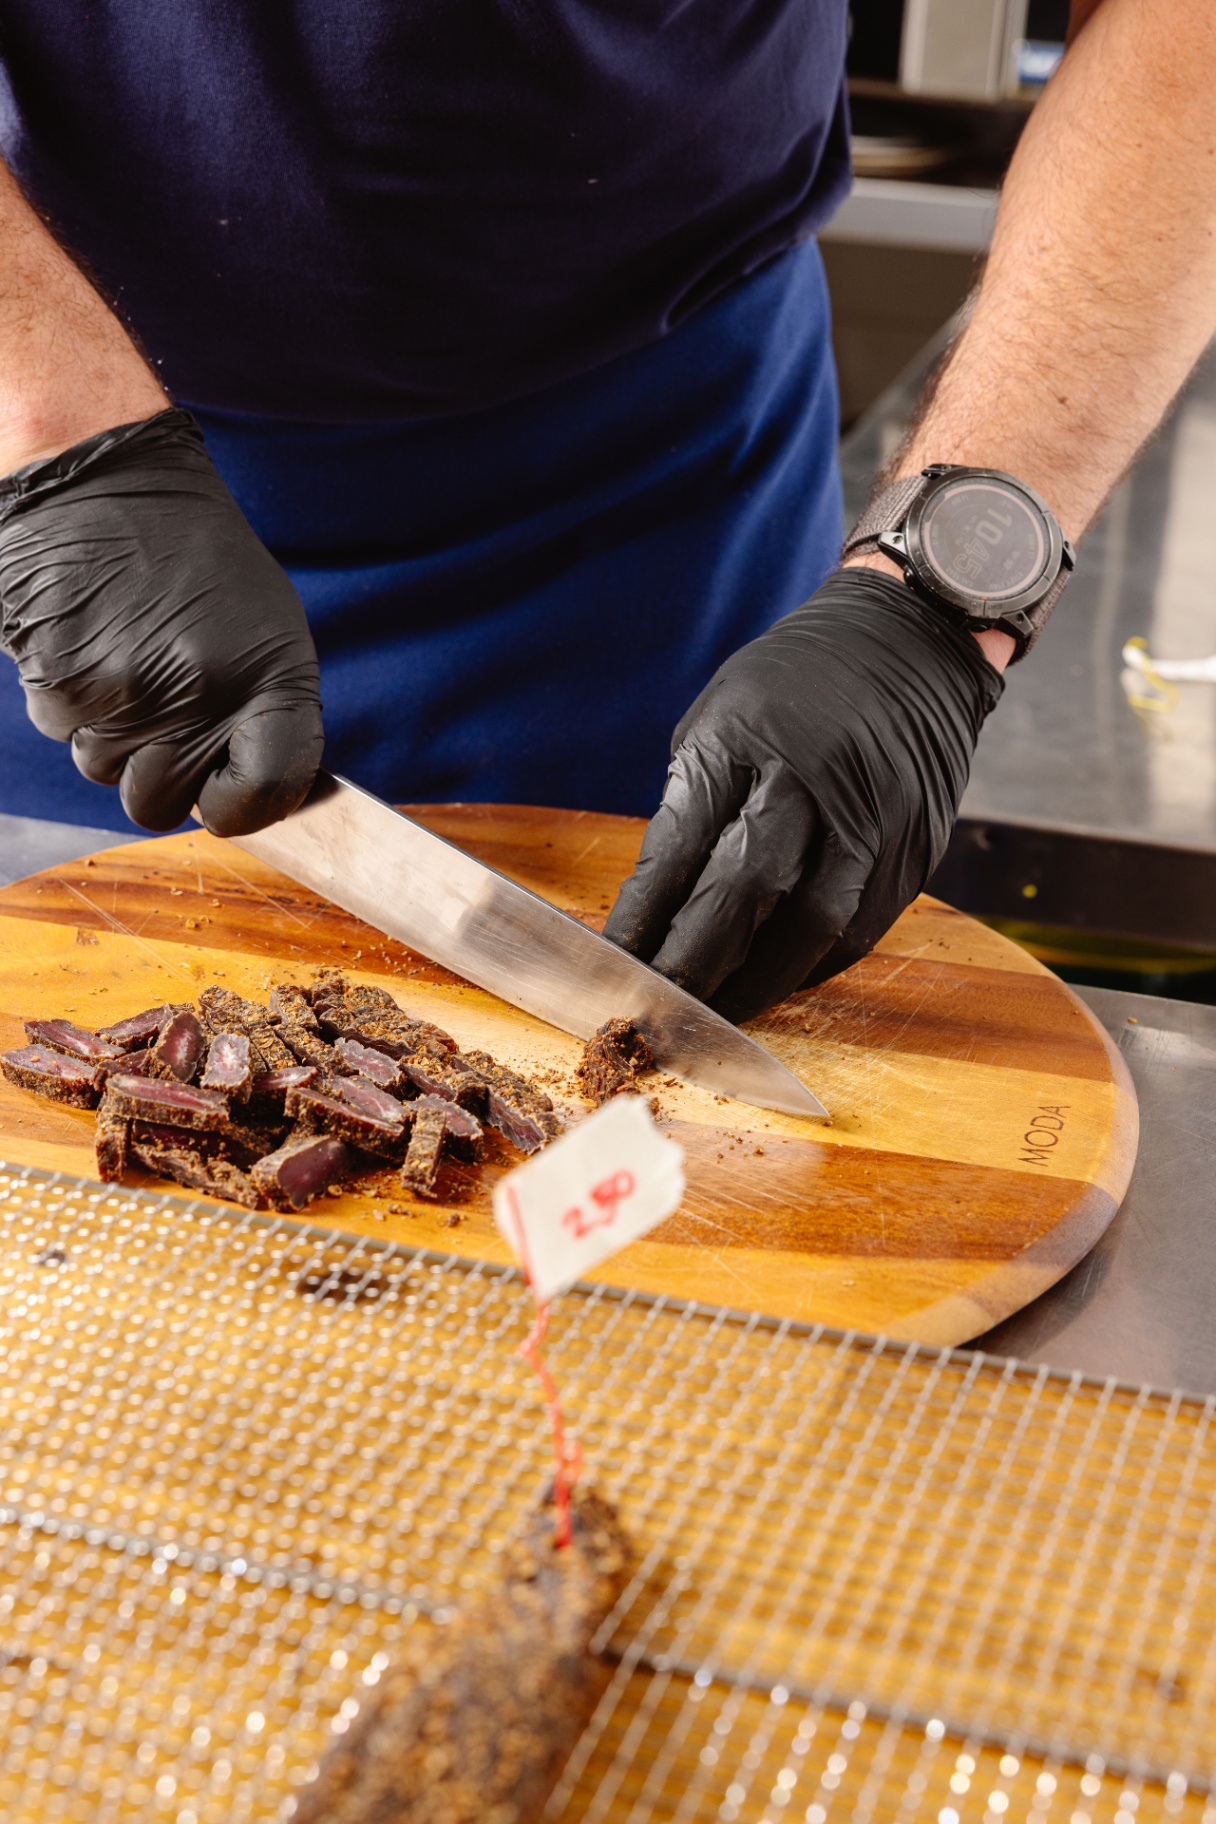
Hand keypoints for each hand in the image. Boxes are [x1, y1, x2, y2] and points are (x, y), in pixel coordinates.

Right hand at [0, 407, 323, 834]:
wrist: (97, 482)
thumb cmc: (189, 556)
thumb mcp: (264, 625)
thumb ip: (263, 715)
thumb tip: (253, 795)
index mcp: (271, 676)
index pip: (266, 792)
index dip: (241, 808)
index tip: (225, 795)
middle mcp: (204, 691)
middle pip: (162, 806)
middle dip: (154, 774)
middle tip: (158, 708)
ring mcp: (129, 692)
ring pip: (104, 770)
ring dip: (108, 729)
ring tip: (121, 651)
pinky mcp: (61, 682)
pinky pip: (60, 729)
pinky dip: (68, 698)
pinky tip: (85, 639)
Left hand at [603, 569, 1003, 1022]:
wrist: (910, 642)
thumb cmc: (794, 687)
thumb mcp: (720, 718)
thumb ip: (692, 805)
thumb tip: (654, 906)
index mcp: (746, 740)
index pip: (682, 848)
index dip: (645, 918)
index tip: (614, 966)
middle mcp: (813, 777)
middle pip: (746, 891)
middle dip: (696, 964)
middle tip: (660, 1012)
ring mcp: (874, 814)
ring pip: (813, 925)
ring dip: (760, 983)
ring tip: (717, 1015)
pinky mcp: (916, 845)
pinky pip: (861, 928)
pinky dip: (813, 966)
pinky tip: (778, 981)